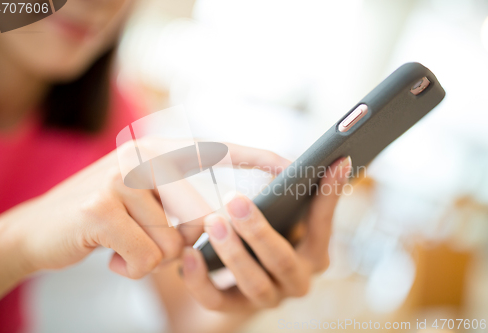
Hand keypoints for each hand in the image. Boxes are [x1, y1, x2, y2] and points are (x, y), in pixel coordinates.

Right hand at [0, 139, 289, 280]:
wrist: (39, 229)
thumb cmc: (104, 218)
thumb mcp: (146, 199)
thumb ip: (182, 200)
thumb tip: (216, 220)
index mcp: (160, 149)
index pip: (222, 151)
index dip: (261, 159)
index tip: (296, 167)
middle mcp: (143, 154)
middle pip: (200, 216)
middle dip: (179, 241)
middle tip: (144, 236)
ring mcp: (120, 178)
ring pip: (173, 242)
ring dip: (152, 255)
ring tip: (122, 241)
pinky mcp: (100, 208)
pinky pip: (146, 258)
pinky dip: (131, 268)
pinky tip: (108, 254)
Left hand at [180, 157, 351, 310]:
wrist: (238, 276)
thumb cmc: (264, 231)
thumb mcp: (279, 212)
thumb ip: (287, 192)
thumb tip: (296, 162)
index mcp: (314, 253)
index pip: (323, 224)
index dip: (328, 194)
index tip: (335, 160)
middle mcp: (297, 279)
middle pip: (282, 261)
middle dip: (257, 230)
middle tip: (234, 200)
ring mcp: (268, 297)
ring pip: (253, 283)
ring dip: (232, 252)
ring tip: (211, 222)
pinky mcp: (235, 308)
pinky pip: (216, 300)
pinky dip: (200, 279)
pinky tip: (189, 254)